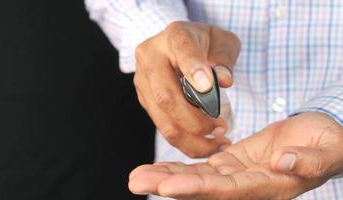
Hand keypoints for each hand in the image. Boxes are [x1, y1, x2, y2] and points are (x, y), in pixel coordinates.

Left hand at [129, 112, 342, 199]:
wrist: (320, 138)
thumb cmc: (327, 144)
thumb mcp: (325, 149)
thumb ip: (308, 160)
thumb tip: (284, 163)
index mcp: (268, 186)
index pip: (227, 190)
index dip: (196, 188)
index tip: (167, 187)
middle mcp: (247, 186)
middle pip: (202, 188)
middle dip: (168, 185)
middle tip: (136, 181)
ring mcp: (236, 175)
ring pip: (196, 178)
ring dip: (166, 177)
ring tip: (136, 176)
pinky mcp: (231, 162)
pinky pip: (201, 166)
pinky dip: (179, 167)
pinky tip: (158, 168)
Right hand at [134, 21, 240, 156]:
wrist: (178, 46)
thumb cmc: (205, 44)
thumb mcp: (222, 41)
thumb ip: (225, 58)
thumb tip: (223, 81)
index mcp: (174, 36)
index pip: (182, 50)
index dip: (194, 69)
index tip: (209, 86)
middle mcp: (150, 58)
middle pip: (166, 97)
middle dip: (195, 121)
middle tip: (221, 129)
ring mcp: (143, 81)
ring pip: (162, 119)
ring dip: (191, 138)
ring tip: (217, 143)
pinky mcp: (145, 100)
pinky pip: (163, 127)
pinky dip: (185, 142)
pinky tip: (205, 145)